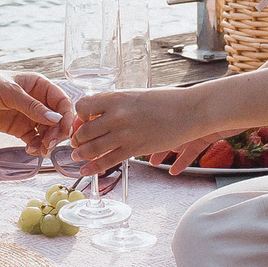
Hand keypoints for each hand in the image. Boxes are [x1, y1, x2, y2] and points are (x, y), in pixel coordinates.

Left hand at [0, 61, 68, 154]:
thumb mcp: (10, 92)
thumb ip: (32, 107)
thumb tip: (56, 119)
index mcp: (40, 86)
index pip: (62, 102)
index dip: (67, 116)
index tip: (64, 130)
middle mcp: (38, 101)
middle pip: (58, 120)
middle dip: (57, 133)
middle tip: (50, 144)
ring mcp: (29, 116)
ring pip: (47, 132)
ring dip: (47, 142)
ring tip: (41, 150)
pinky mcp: (19, 129)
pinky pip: (34, 139)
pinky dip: (35, 146)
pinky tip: (31, 150)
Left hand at [67, 85, 223, 173]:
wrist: (192, 110)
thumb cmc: (168, 101)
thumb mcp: (138, 96)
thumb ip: (119, 104)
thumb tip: (103, 112)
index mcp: (117, 97)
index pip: (83, 106)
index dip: (80, 115)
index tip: (83, 121)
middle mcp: (117, 115)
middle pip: (84, 130)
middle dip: (77, 138)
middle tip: (76, 142)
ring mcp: (125, 133)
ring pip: (92, 147)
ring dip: (81, 154)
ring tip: (77, 156)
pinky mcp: (135, 148)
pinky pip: (108, 161)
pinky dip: (94, 168)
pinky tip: (86, 171)